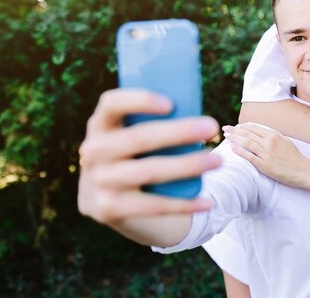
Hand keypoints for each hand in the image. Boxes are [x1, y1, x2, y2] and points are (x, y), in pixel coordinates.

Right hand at [77, 89, 220, 225]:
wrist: (112, 202)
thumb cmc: (137, 156)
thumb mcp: (133, 137)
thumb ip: (154, 123)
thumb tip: (203, 118)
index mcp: (100, 124)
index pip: (111, 104)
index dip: (139, 100)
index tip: (172, 103)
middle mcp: (92, 151)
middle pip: (139, 137)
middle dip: (180, 131)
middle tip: (212, 127)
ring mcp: (98, 182)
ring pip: (149, 171)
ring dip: (188, 165)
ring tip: (217, 161)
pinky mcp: (107, 209)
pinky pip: (152, 206)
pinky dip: (184, 205)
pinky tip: (207, 202)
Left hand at [222, 123, 309, 187]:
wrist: (303, 170)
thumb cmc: (295, 157)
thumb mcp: (285, 141)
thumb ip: (273, 136)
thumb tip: (261, 133)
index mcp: (275, 134)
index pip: (254, 127)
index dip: (243, 126)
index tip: (235, 126)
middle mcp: (270, 142)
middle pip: (248, 133)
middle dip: (234, 130)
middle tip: (225, 128)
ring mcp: (267, 153)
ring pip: (246, 142)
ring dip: (234, 138)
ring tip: (226, 136)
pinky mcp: (265, 165)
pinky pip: (249, 156)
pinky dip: (239, 150)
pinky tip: (232, 147)